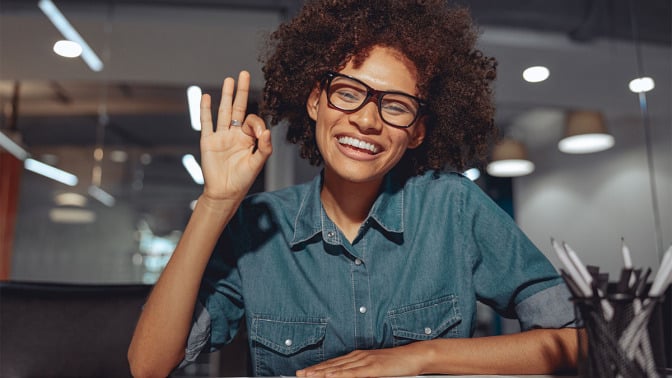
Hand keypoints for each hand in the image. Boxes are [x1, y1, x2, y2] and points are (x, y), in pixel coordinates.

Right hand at [199, 71, 271, 202]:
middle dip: (241, 91)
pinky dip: (205, 109)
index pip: (252, 120)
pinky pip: (206, 122)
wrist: (224, 192)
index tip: (258, 133)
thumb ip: (264, 147)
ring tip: (229, 80)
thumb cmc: (242, 179)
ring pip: (223, 111)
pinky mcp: (208, 140)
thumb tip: (266, 131)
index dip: (256, 123)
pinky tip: (206, 97)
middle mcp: (234, 134)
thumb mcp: (257, 163)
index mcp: (248, 138)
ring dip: (226, 95)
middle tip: (244, 74)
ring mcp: (220, 136)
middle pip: (238, 108)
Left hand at [295, 347, 424, 376]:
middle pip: (332, 365)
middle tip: (298, 374)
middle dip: (314, 371)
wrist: (413, 356)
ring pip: (339, 369)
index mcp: (358, 357)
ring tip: (308, 376)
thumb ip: (361, 372)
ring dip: (322, 373)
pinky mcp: (373, 367)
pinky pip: (353, 373)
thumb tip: (348, 376)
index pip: (334, 364)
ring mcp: (365, 361)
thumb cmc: (396, 364)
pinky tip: (329, 376)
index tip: (305, 372)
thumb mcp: (375, 368)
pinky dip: (339, 374)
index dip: (318, 368)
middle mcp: (358, 357)